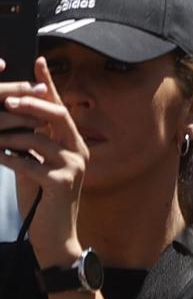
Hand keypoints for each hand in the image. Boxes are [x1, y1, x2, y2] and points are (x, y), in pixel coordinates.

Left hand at [0, 57, 88, 261]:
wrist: (56, 238)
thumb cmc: (43, 201)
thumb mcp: (38, 167)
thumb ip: (33, 146)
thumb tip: (12, 124)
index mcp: (76, 143)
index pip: (62, 107)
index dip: (49, 84)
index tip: (38, 61)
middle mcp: (80, 150)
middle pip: (57, 116)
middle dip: (30, 105)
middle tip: (6, 99)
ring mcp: (74, 166)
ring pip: (39, 140)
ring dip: (11, 137)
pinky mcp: (62, 182)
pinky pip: (31, 163)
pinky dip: (10, 158)